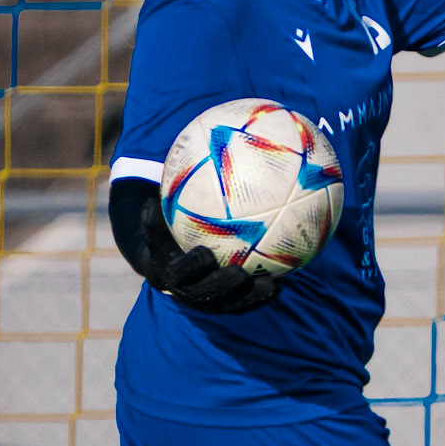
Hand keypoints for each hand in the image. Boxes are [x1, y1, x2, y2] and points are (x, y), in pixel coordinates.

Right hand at [108, 176, 282, 315]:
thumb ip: (169, 188)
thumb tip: (182, 140)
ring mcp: (201, 300)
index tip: (201, 250)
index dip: (178, 254)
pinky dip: (261, 295)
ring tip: (269, 285)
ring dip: (246, 296)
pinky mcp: (221, 305)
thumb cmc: (169, 226)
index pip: (167, 260)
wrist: (166, 261)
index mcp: (162, 265)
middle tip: (236, 271)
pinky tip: (282, 283)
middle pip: (196, 290)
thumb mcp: (163, 208)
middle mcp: (180, 287)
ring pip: (223, 303)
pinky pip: (242, 303)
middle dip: (215, 283)